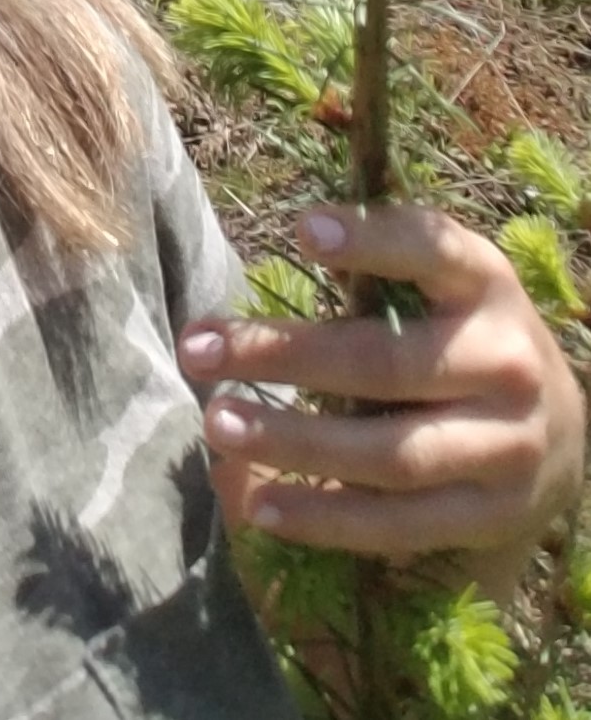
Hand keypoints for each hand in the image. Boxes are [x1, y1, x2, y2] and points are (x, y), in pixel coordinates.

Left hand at [177, 202, 586, 580]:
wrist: (559, 430)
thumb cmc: (461, 334)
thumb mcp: (442, 284)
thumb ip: (377, 266)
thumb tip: (289, 237)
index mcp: (487, 284)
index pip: (433, 249)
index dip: (371, 238)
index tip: (299, 228)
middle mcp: (507, 362)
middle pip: (385, 362)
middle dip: (283, 355)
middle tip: (198, 349)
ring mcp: (507, 445)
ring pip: (390, 453)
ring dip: (293, 441)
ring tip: (218, 424)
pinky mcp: (492, 515)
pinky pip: (399, 524)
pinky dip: (326, 517)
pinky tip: (262, 505)